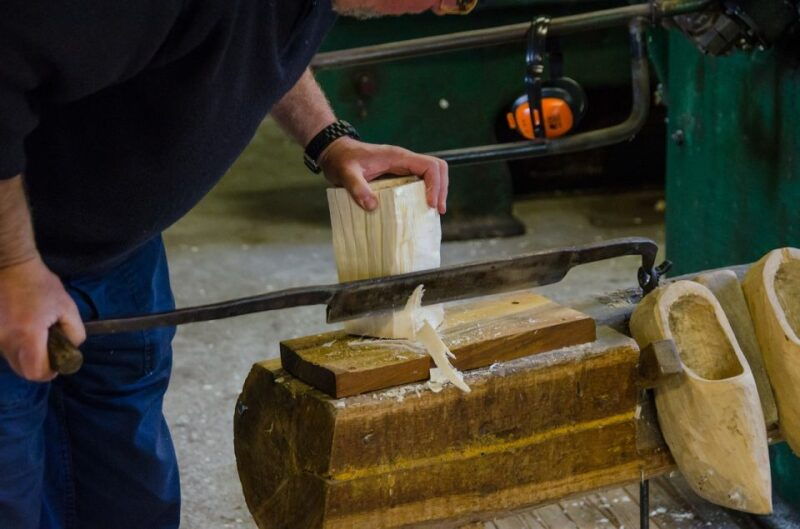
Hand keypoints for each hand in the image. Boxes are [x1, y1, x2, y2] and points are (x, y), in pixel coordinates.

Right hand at [0, 256, 84, 380]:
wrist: (10, 267)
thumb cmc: (41, 286)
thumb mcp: (67, 307)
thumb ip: (74, 333)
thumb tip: (70, 348)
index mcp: (28, 335)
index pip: (34, 371)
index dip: (49, 372)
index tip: (57, 363)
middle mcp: (7, 340)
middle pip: (22, 371)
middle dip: (39, 367)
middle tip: (50, 353)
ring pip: (12, 361)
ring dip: (27, 357)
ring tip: (38, 338)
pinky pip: (6, 349)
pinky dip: (17, 347)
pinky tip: (26, 331)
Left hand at [319, 137, 448, 213]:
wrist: (335, 153)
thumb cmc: (341, 160)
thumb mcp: (346, 173)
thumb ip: (357, 188)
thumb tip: (373, 206)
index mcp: (398, 157)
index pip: (430, 166)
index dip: (435, 185)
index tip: (430, 204)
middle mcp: (404, 160)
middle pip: (437, 169)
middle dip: (441, 189)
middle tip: (437, 211)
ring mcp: (403, 167)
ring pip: (431, 174)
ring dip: (436, 191)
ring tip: (433, 212)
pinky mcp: (398, 174)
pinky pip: (420, 181)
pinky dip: (425, 193)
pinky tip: (420, 208)